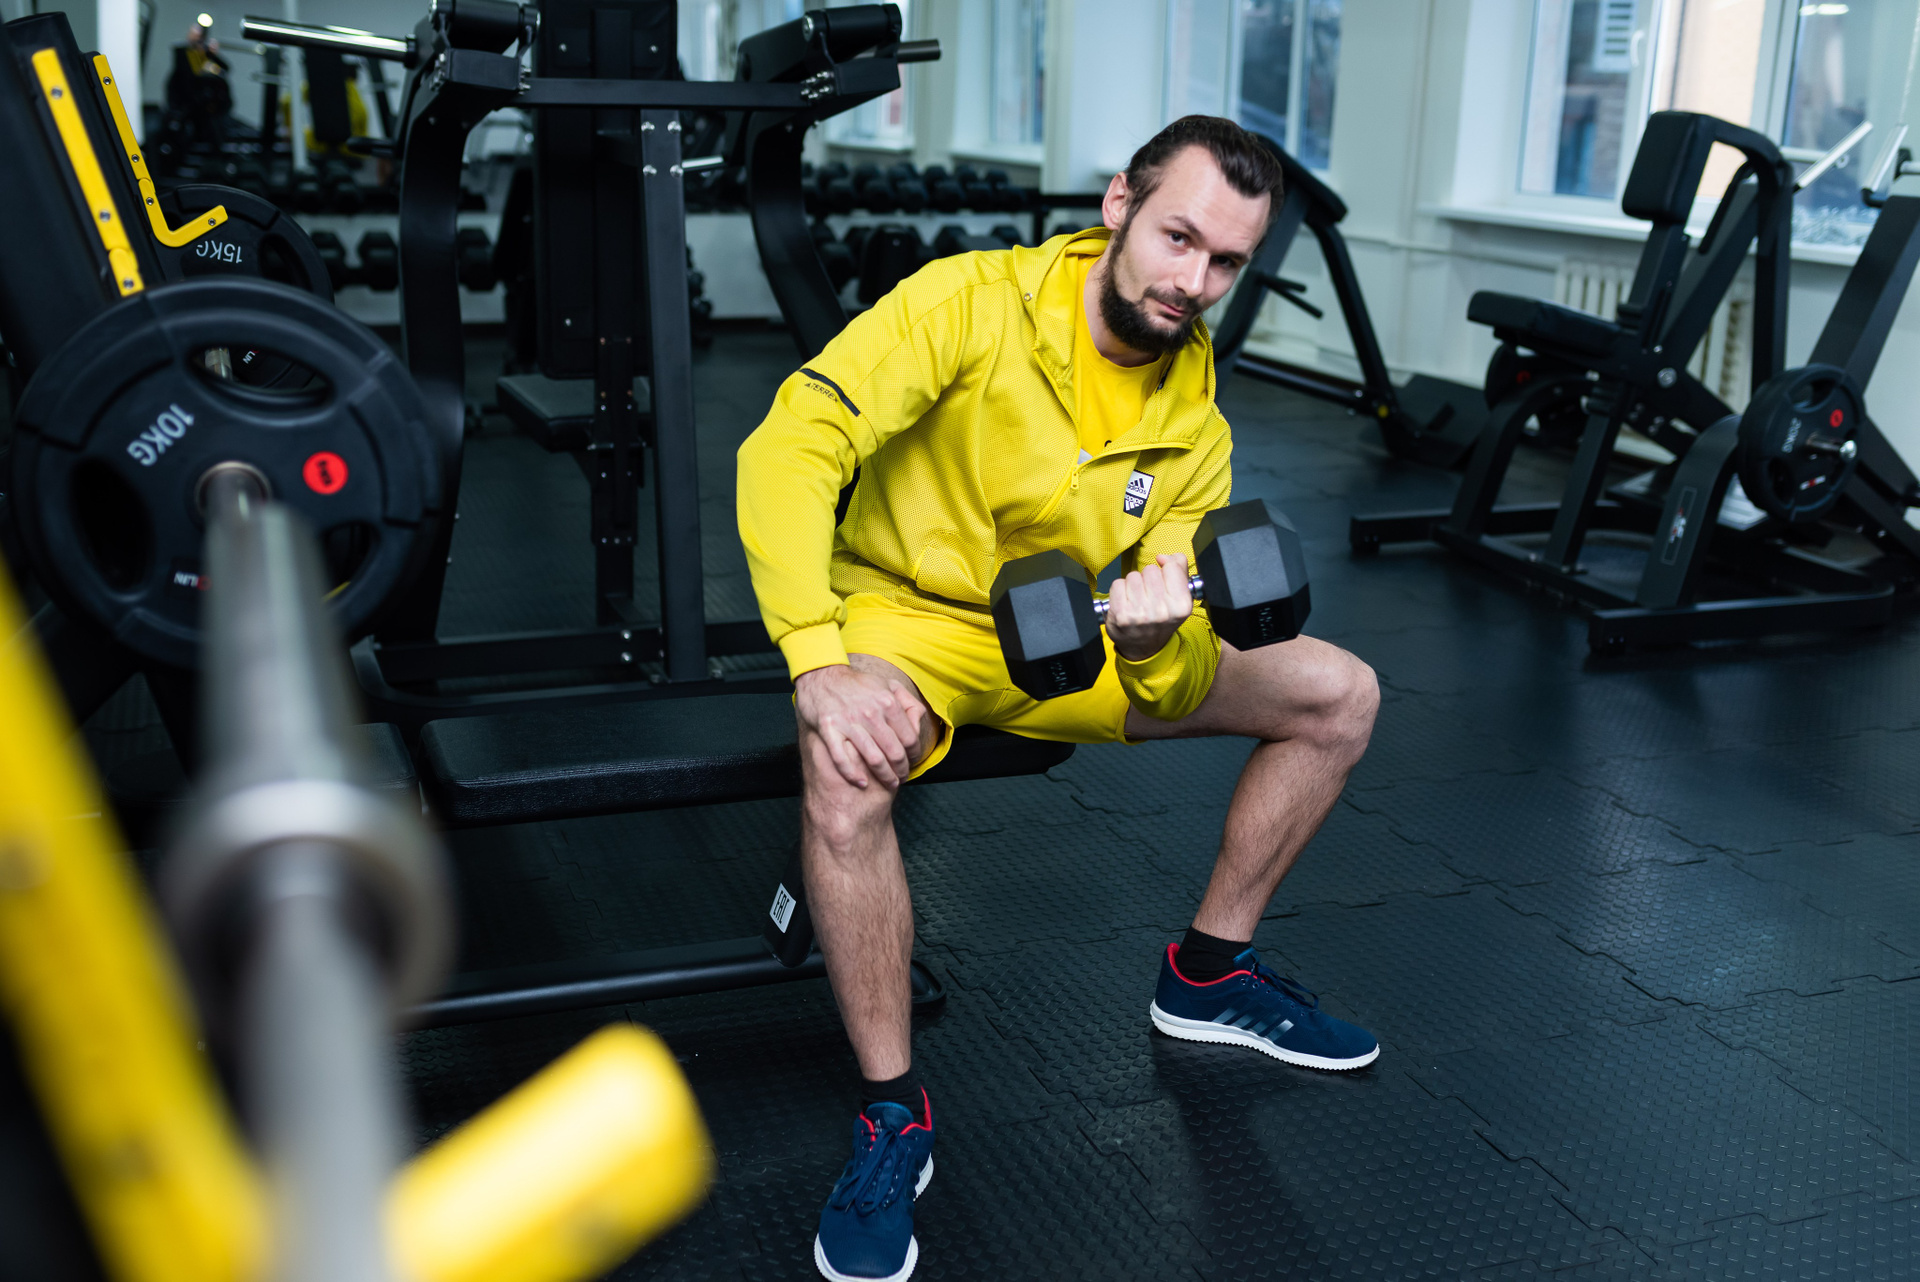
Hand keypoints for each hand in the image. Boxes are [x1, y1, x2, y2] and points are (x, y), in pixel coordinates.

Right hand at [795, 663, 926, 789]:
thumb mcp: (886, 685)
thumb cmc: (856, 684)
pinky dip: (854, 775)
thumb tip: (918, 720)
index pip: (910, 738)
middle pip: (895, 752)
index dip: (914, 755)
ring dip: (885, 776)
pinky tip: (863, 783)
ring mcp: (848, 721)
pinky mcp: (828, 729)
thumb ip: (906, 702)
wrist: (821, 675)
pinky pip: (842, 759)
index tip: (912, 761)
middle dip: (902, 769)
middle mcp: (870, 712)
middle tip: (902, 777)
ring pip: (874, 759)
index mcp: (887, 702)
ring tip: (890, 783)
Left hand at [1103, 554, 1192, 661]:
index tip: (1163, 581)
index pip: (1171, 566)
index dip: (1165, 570)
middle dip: (1148, 579)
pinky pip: (1118, 584)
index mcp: (1181, 605)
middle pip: (1150, 570)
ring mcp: (1140, 613)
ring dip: (1133, 584)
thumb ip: (1179, 570)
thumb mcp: (1180, 598)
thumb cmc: (1162, 620)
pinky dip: (1120, 591)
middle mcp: (1162, 611)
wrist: (1144, 648)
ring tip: (1138, 600)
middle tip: (1149, 595)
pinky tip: (1126, 602)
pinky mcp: (1120, 614)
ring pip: (1133, 576)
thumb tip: (1162, 557)